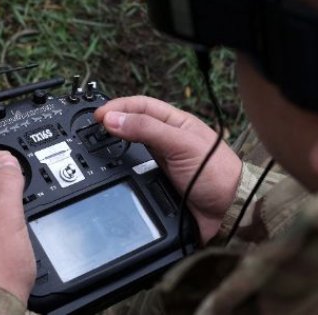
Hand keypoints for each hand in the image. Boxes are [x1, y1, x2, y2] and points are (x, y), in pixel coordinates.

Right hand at [95, 96, 241, 242]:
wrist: (229, 211)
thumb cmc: (217, 172)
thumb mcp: (181, 144)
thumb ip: (148, 129)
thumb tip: (113, 119)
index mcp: (174, 123)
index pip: (140, 106)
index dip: (118, 107)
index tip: (97, 116)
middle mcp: (165, 141)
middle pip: (131, 127)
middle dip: (110, 127)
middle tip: (88, 132)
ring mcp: (160, 164)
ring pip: (129, 153)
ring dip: (112, 152)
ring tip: (93, 152)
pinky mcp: (157, 186)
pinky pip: (132, 178)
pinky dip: (119, 176)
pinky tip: (109, 178)